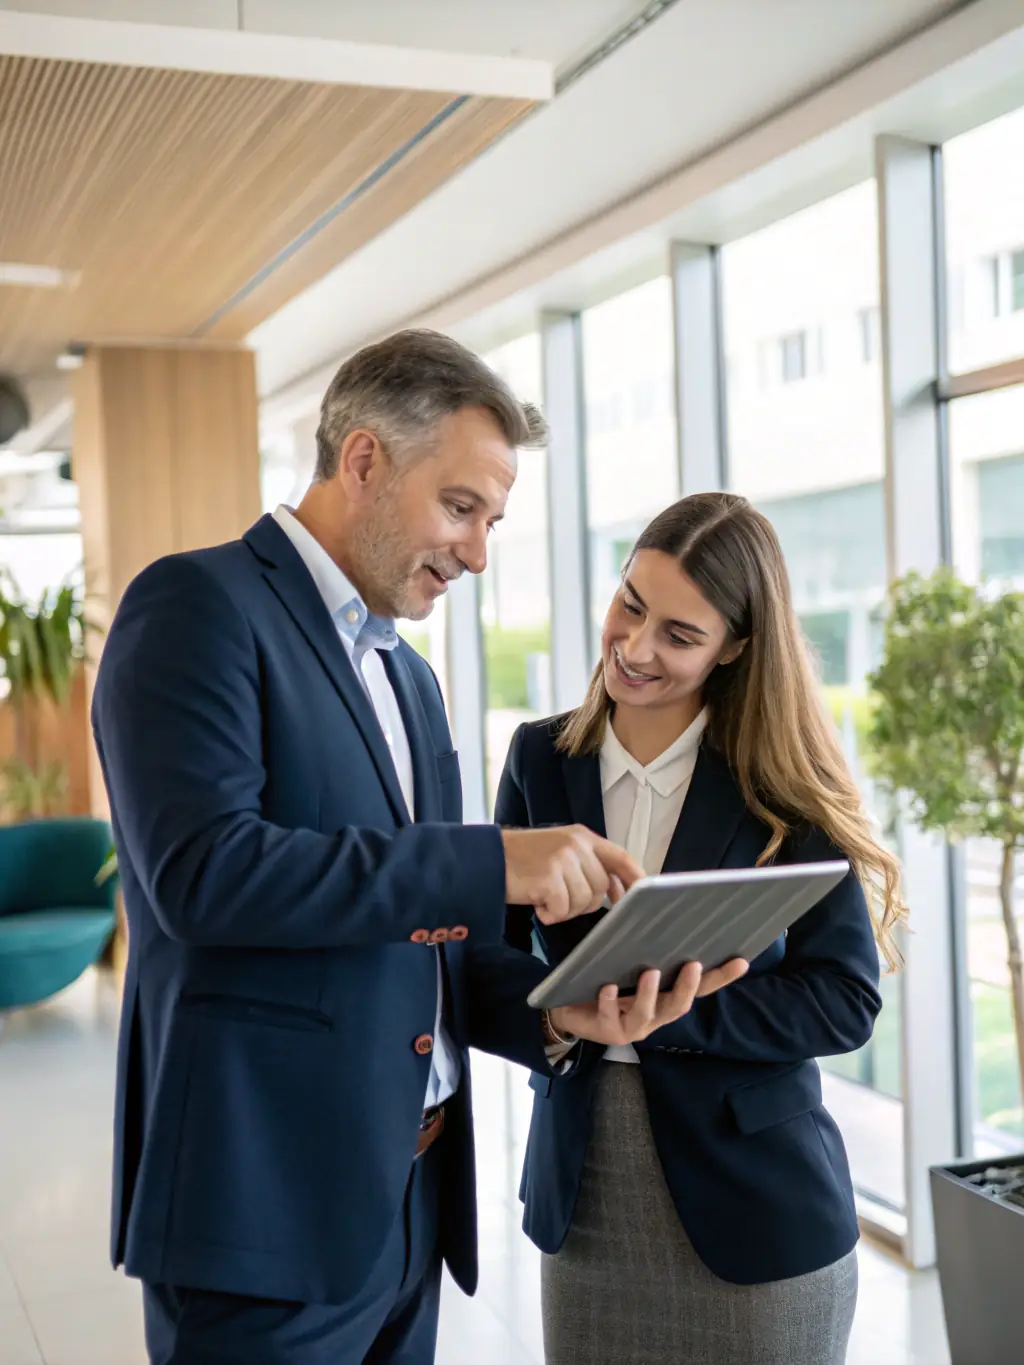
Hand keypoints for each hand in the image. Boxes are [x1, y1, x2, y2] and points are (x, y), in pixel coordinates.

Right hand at [502, 826, 642, 924]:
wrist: (488, 859)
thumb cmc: (523, 860)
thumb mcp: (560, 851)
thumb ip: (588, 865)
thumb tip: (617, 893)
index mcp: (583, 837)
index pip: (622, 858)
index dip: (635, 880)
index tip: (639, 897)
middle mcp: (577, 845)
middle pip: (601, 889)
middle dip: (583, 904)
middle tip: (559, 899)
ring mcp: (563, 860)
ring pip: (583, 903)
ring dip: (564, 910)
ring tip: (544, 898)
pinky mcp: (549, 877)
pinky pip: (562, 910)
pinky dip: (549, 914)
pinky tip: (536, 903)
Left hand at [549, 958, 748, 1046]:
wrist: (571, 1008)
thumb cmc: (607, 981)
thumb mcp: (631, 964)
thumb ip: (650, 950)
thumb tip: (670, 916)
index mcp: (666, 997)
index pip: (700, 988)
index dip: (721, 977)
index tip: (741, 960)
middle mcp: (656, 1015)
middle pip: (679, 1005)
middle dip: (687, 986)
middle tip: (693, 965)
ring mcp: (633, 1026)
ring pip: (648, 1014)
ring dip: (649, 994)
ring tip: (649, 973)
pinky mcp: (609, 1031)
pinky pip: (610, 1016)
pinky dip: (610, 1001)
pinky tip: (608, 988)